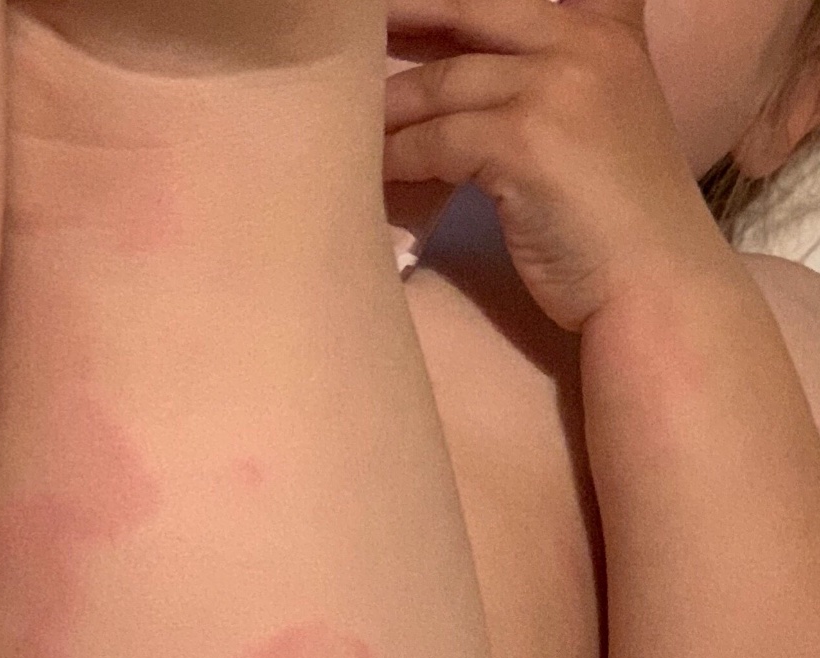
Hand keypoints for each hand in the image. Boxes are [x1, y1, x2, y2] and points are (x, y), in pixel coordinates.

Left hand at [383, 0, 733, 330]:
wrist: (656, 285)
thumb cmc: (617, 218)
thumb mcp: (599, 118)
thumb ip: (549, 74)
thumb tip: (456, 71)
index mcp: (610, 30)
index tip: (409, 0)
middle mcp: (586, 43)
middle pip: (467, 8)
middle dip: (403, 14)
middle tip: (348, 26)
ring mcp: (556, 88)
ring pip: (438, 83)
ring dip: (386, 110)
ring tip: (344, 126)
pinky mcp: (522, 140)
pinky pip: (431, 139)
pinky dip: (396, 158)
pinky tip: (374, 172)